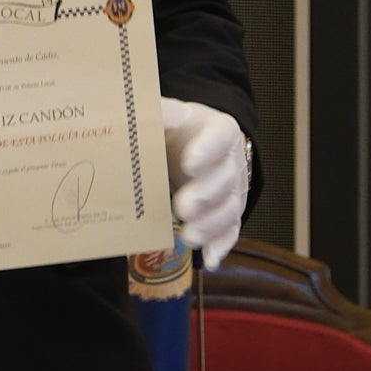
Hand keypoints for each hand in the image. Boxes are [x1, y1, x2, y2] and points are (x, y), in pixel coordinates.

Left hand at [164, 99, 249, 268]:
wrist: (194, 145)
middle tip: (183, 207)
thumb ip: (157, 113)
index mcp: (219, 130)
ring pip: (230, 209)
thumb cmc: (178, 130)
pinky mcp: (228, 214)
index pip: (221, 137)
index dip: (208, 150)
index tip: (188, 163)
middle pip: (225, 178)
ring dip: (211, 225)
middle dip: (205, 195)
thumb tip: (137, 110)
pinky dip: (221, 245)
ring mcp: (233, 190)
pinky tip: (210, 260)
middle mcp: (231, 161)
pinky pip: (231, 231)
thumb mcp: (168, 116)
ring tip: (188, 236)